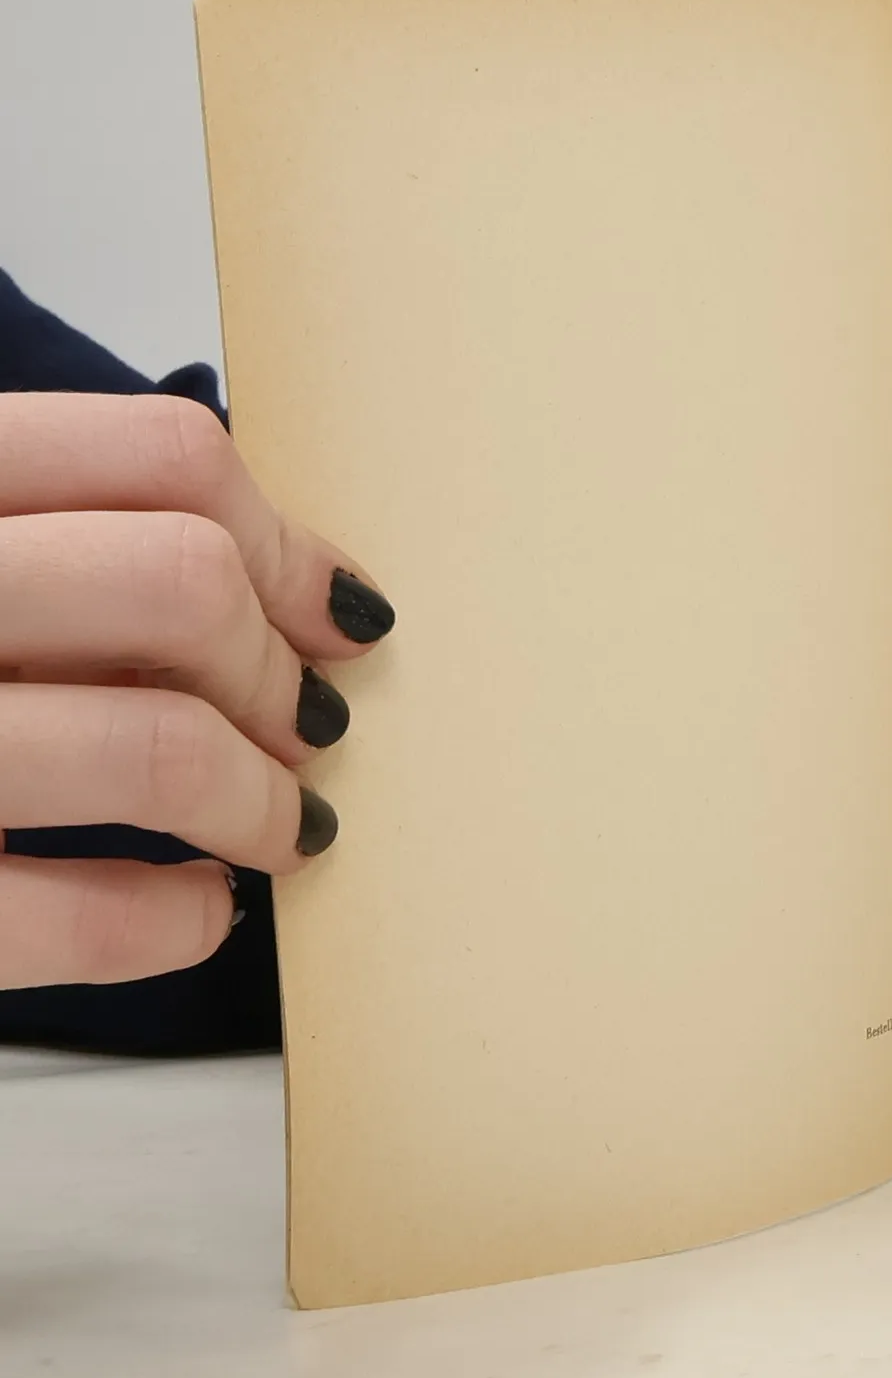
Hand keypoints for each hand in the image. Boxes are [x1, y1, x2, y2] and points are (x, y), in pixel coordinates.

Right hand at [0, 394, 393, 986]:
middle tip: (303, 728)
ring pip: (155, 746)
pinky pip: (66, 917)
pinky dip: (172, 921)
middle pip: (182, 582)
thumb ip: (66, 541)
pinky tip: (197, 910)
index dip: (289, 542)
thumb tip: (298, 593)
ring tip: (282, 826)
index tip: (339, 614)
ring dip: (261, 801)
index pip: (161, 456)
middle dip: (275, 670)